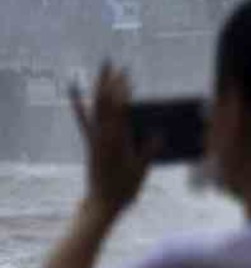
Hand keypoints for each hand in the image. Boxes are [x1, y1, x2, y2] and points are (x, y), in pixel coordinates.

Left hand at [71, 63, 152, 214]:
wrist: (102, 202)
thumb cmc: (125, 188)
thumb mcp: (141, 170)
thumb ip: (148, 151)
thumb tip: (160, 134)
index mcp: (117, 141)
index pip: (118, 111)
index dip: (121, 92)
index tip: (127, 77)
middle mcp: (102, 136)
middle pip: (105, 103)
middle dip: (110, 83)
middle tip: (116, 65)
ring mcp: (94, 138)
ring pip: (94, 107)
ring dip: (98, 87)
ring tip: (103, 70)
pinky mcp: (90, 143)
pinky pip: (83, 120)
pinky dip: (77, 103)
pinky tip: (72, 89)